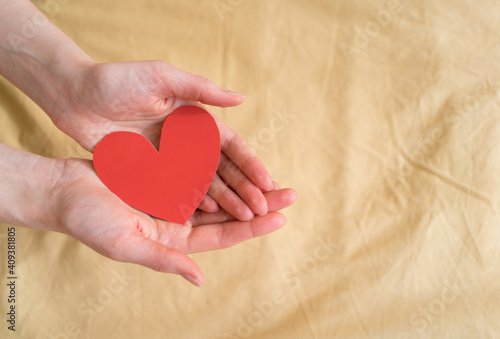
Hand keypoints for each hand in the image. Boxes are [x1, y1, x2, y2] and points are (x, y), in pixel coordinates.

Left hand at [51, 61, 273, 219]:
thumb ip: (201, 89)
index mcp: (194, 118)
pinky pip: (178, 191)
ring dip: (226, 200)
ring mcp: (169, 158)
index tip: (268, 183)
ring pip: (205, 183)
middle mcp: (186, 141)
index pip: (232, 145)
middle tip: (264, 208)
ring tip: (245, 217)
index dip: (251, 164)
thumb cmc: (119, 80)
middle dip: (246, 188)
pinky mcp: (150, 171)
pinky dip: (196, 203)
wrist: (76, 96)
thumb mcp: (161, 77)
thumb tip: (241, 99)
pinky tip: (211, 215)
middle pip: (224, 169)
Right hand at [51, 158, 296, 285]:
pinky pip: (199, 173)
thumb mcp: (127, 245)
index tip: (281, 217)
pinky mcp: (165, 178)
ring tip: (273, 178)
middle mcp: (178, 222)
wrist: (63, 191)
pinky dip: (218, 168)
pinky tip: (238, 160)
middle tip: (291, 193)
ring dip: (245, 185)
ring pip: (219, 193)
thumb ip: (165, 260)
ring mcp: (173, 199)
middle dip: (259, 205)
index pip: (223, 236)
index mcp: (174, 241)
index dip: (252, 228)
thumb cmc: (89, 221)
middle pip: (229, 214)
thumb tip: (200, 279)